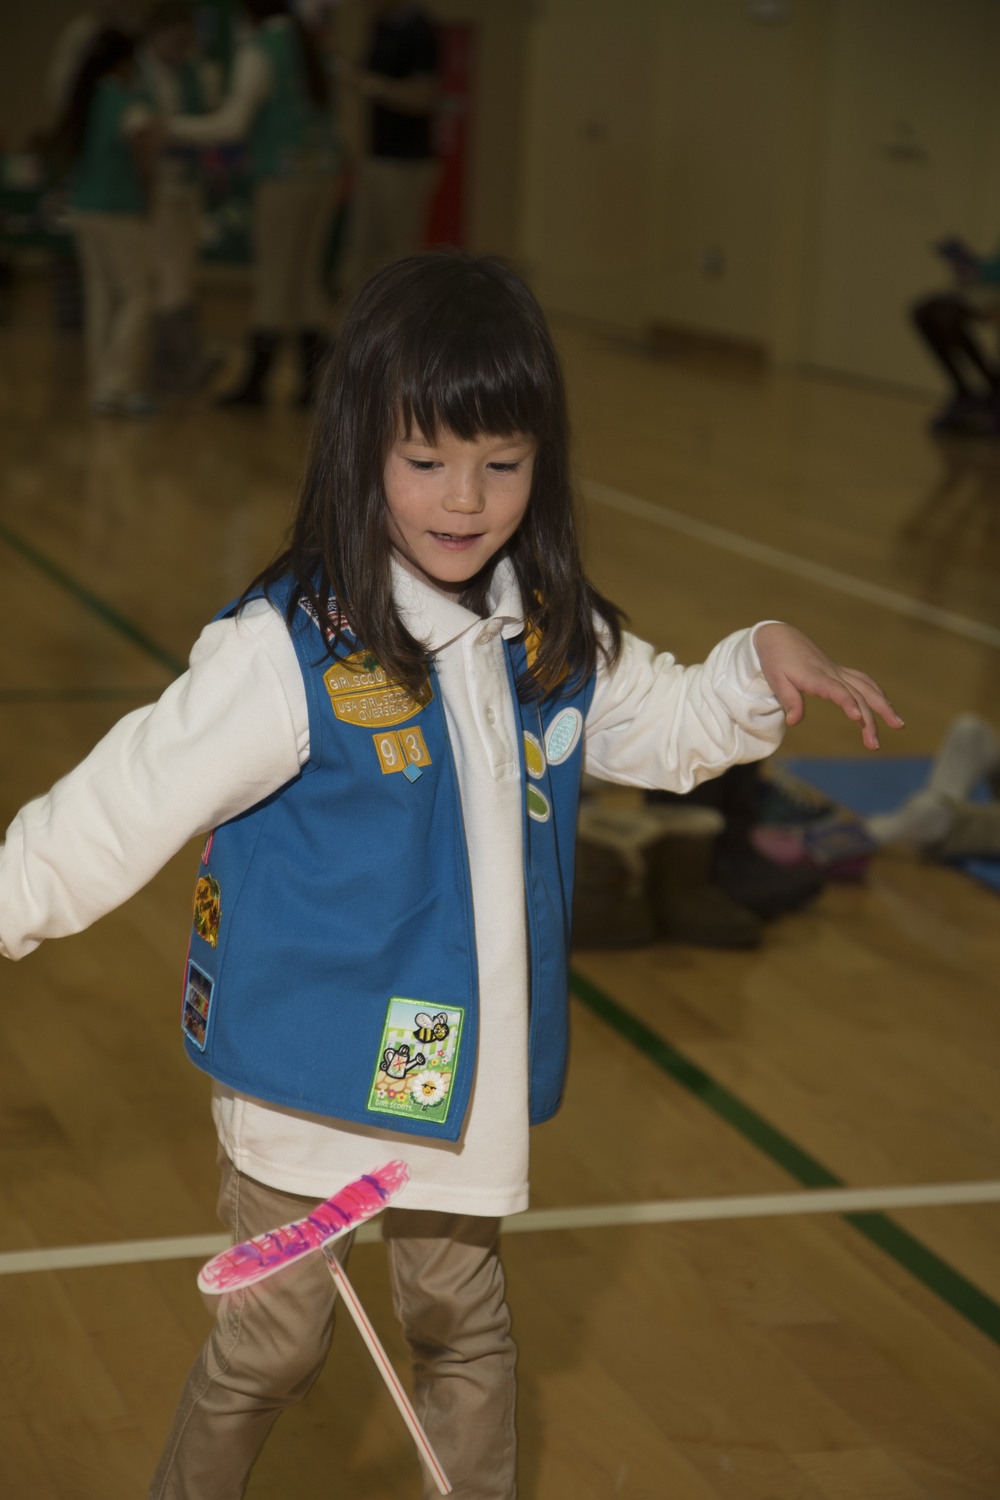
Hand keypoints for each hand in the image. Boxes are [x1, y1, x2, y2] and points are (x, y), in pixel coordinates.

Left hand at [753, 623, 903, 750]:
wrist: (780, 636)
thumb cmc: (776, 661)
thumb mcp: (776, 680)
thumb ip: (789, 700)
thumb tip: (794, 722)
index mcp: (815, 677)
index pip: (836, 691)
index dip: (848, 703)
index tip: (858, 718)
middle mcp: (831, 673)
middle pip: (858, 694)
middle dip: (872, 717)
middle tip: (876, 744)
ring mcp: (838, 671)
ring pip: (867, 687)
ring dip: (883, 705)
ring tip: (897, 724)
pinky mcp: (839, 671)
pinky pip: (863, 681)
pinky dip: (877, 693)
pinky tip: (886, 706)